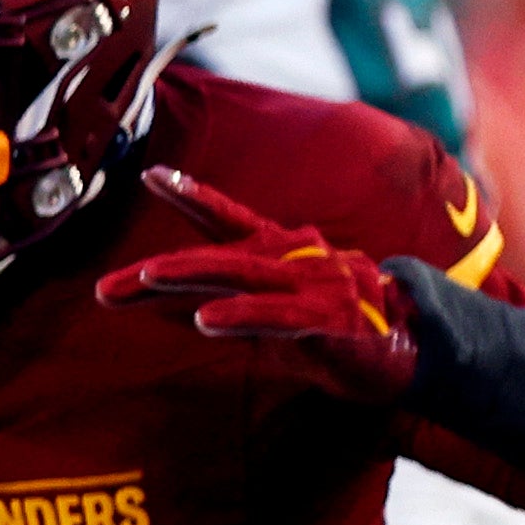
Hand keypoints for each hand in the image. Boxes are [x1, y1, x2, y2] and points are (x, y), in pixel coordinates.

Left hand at [92, 167, 419, 403]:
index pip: (230, 219)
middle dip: (157, 271)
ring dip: (191, 274)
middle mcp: (295, 260)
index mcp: (283, 253)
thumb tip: (184, 304)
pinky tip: (205, 320)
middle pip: (216, 255)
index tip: (150, 175)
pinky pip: (278, 316)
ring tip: (146, 277)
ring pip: (242, 274)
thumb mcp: (280, 314)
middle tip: (106, 286)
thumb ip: (239, 303)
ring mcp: (314, 285)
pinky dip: (241, 315)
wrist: (418, 349)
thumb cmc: (344, 330)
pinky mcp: (330, 318)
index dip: (191, 195)